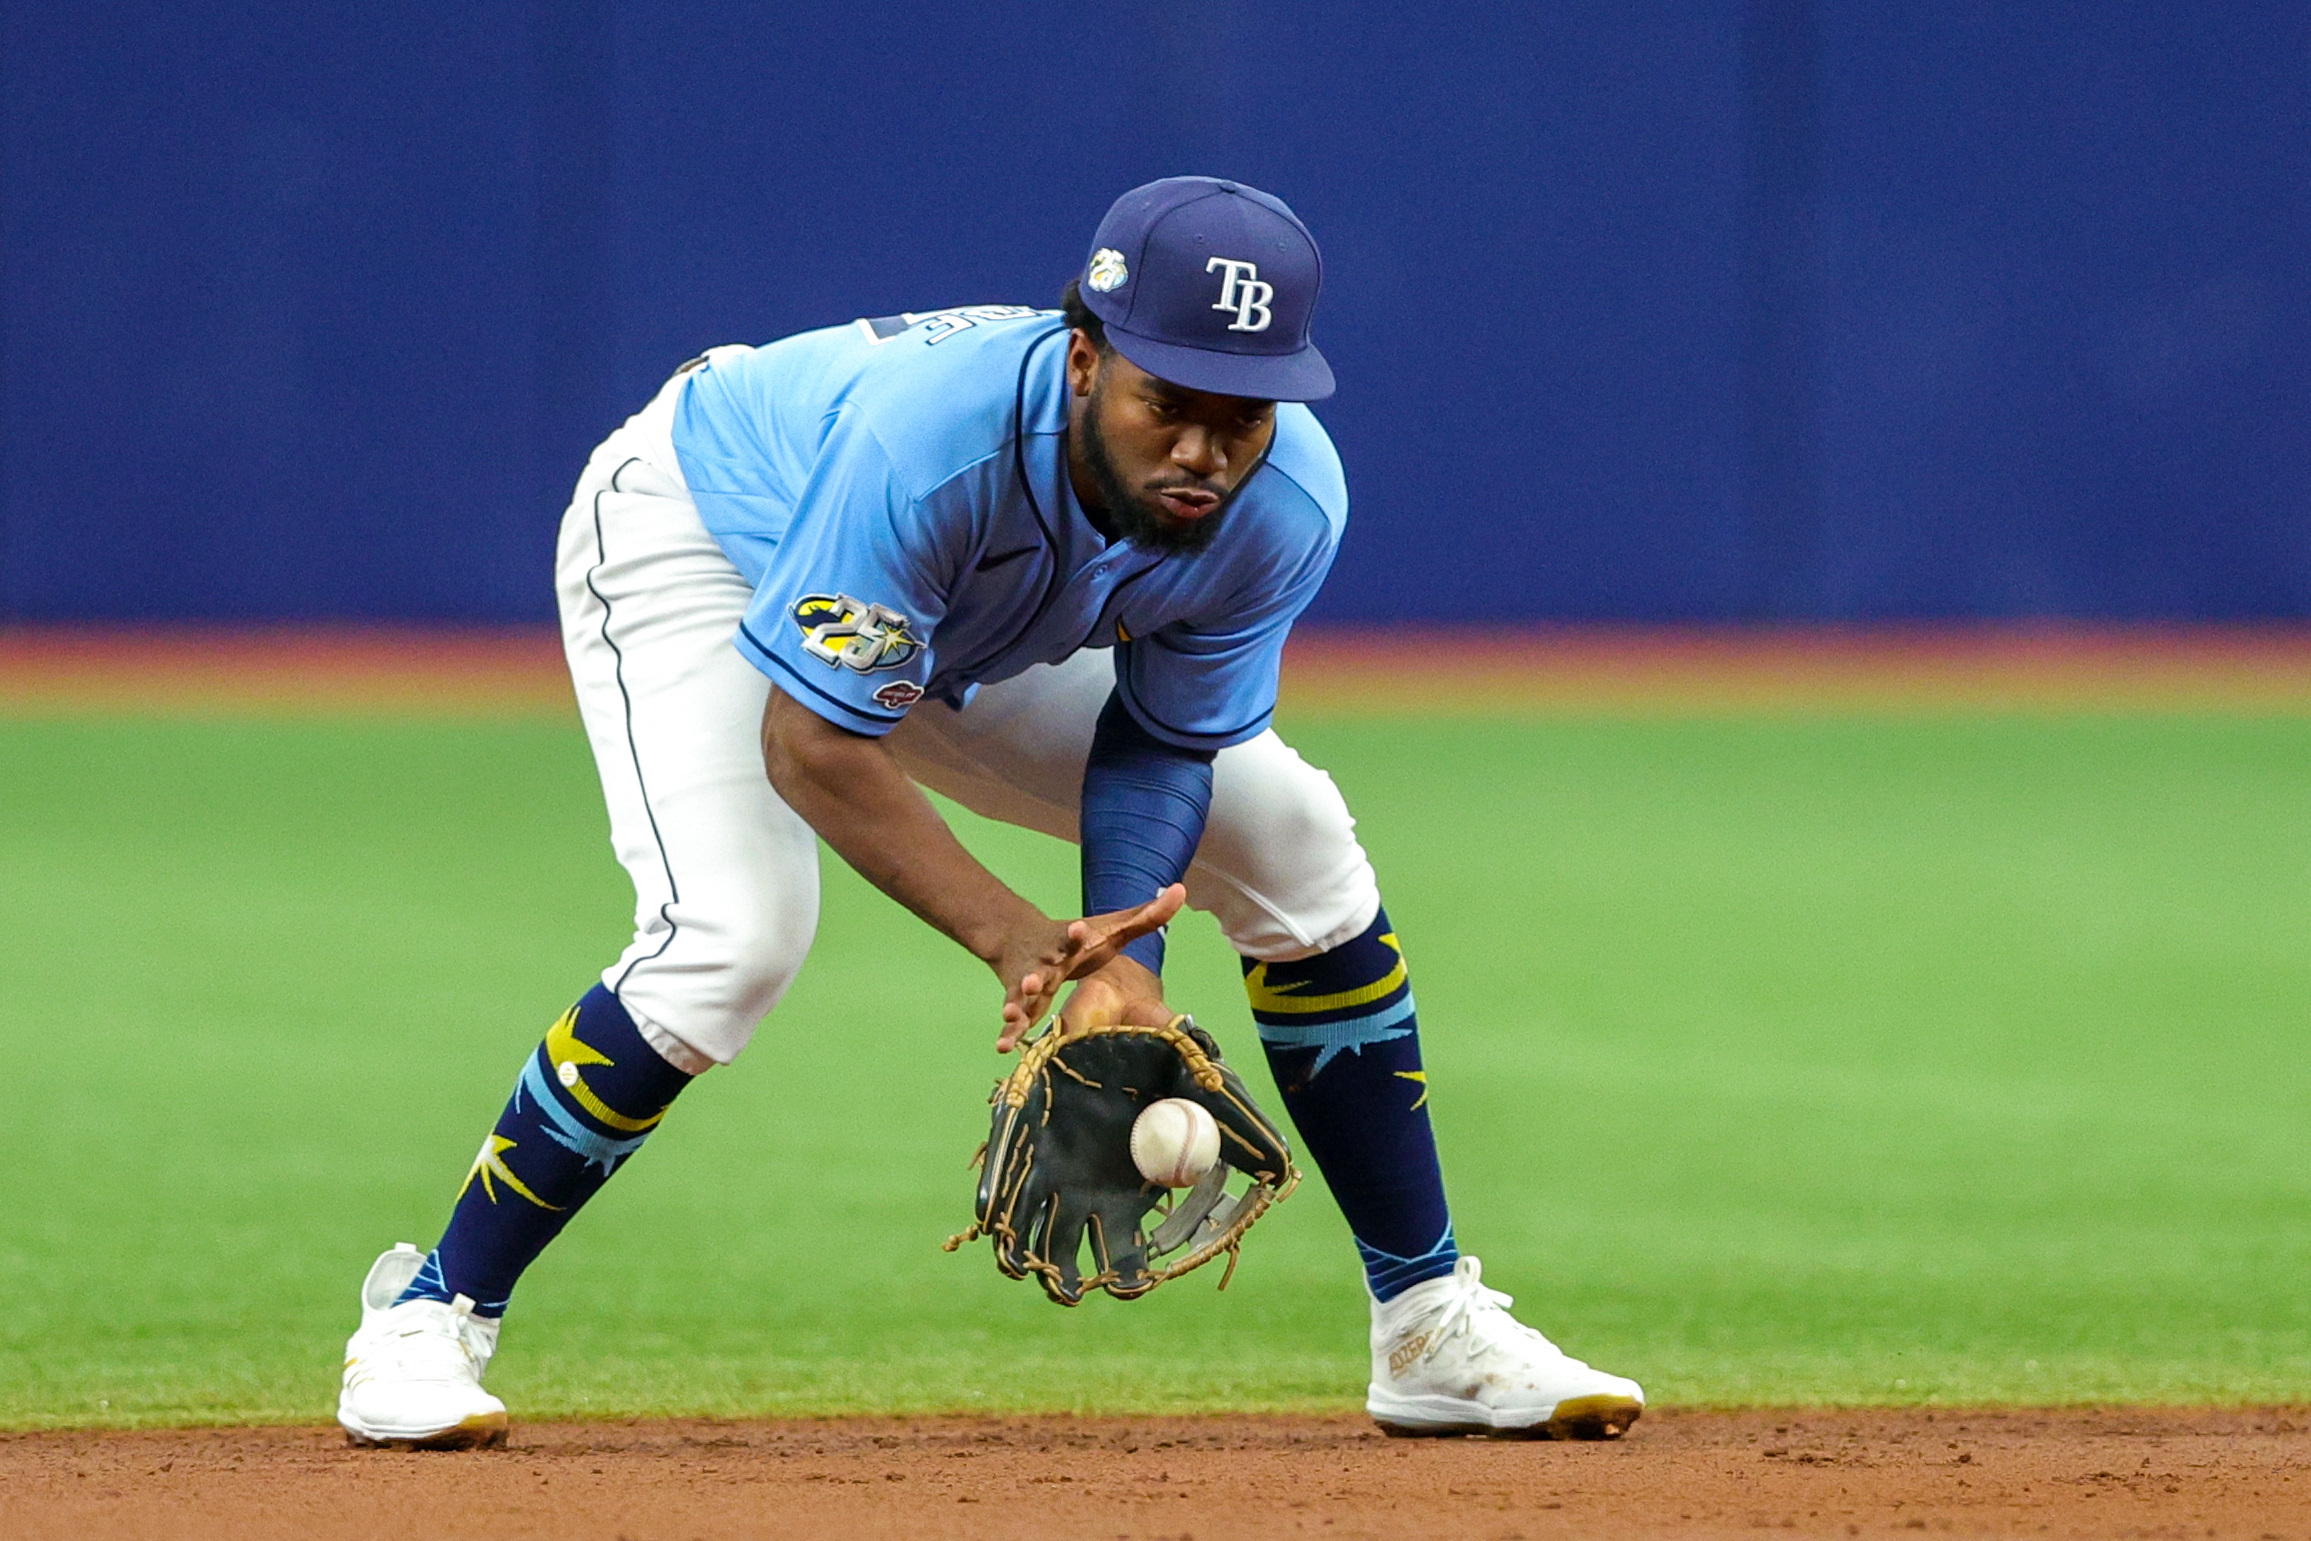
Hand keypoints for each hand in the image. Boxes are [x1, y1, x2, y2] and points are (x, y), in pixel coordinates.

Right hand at [994, 884, 1184, 1050]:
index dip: (1076, 934)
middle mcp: (1046, 961)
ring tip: (1012, 1014)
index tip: (1078, 930)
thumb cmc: (1077, 937)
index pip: (1073, 936)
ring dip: (1018, 1003)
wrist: (1018, 936)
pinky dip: (1008, 1031)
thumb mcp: (1112, 927)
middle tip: (1036, 981)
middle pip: (1042, 968)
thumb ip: (1146, 916)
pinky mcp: (1020, 1001)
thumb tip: (1180, 891)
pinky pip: (1014, 1019)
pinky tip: (1003, 1047)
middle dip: (1038, 975)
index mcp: (1069, 942)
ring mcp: (1029, 982)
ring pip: (1022, 994)